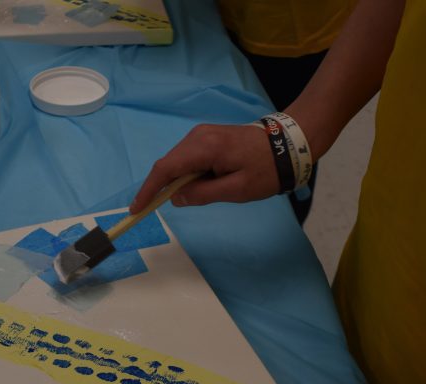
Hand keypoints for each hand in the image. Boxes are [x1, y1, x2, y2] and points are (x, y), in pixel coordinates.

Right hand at [130, 123, 278, 212]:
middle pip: (168, 164)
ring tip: (200, 194)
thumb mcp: (236, 190)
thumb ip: (203, 194)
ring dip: (178, 181)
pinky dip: (187, 174)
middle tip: (162, 208)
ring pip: (178, 161)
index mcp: (204, 148)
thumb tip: (175, 198)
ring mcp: (202, 134)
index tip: (137, 208)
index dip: (148, 189)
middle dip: (161, 187)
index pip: (165, 169)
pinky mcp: (208, 137)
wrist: (288, 144)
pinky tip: (202, 184)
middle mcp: (197, 136)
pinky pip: (188, 158)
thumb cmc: (266, 170)